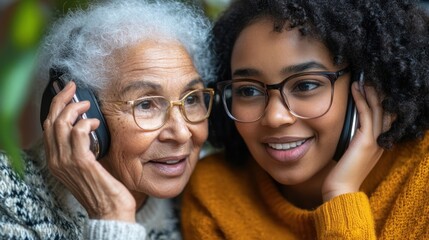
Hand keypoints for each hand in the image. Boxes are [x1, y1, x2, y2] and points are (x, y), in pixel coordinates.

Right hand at [43, 81, 136, 221]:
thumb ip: (82, 148)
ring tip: (88, 106)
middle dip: (62, 99)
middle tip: (74, 88)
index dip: (56, 106)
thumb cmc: (103, 187)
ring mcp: (67, 161)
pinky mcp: (82, 162)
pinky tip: (96, 123)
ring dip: (76, 109)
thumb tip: (89, 125)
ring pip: (61, 123)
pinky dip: (87, 123)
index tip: (67, 92)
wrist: (109, 210)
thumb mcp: (87, 165)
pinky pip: (78, 133)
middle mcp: (56, 160)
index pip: (48, 126)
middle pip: (51, 120)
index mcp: (56, 160)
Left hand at [321, 82, 391, 200]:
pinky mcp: (366, 141)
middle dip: (378, 93)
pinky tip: (356, 89)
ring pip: (378, 110)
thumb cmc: (341, 172)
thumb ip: (352, 139)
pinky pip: (367, 115)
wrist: (340, 189)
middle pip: (384, 110)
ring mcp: (375, 141)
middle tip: (370, 77)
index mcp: (378, 143)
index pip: (384, 117)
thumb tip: (345, 126)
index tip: (371, 86)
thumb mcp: (349, 152)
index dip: (380, 101)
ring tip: (364, 78)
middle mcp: (381, 141)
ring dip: (371, 92)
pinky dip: (362, 99)